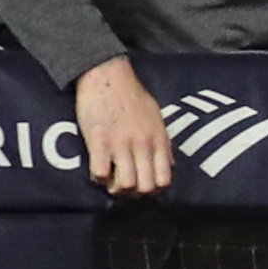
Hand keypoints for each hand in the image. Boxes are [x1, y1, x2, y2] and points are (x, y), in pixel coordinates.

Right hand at [75, 57, 173, 195]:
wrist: (108, 75)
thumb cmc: (133, 95)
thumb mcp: (157, 117)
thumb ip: (163, 142)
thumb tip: (169, 164)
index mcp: (159, 140)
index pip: (164, 179)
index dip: (153, 189)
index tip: (142, 186)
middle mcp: (143, 145)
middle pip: (145, 187)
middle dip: (134, 193)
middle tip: (124, 186)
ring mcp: (121, 144)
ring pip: (125, 185)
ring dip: (115, 187)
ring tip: (110, 179)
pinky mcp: (99, 141)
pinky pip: (100, 173)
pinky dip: (98, 177)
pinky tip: (98, 167)